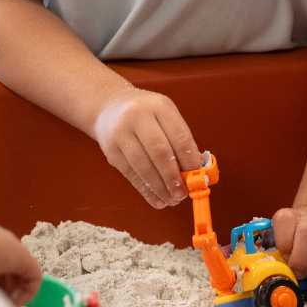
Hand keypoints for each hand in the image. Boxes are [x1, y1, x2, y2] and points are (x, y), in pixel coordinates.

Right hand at [91, 88, 201, 207]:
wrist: (110, 107)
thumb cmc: (147, 113)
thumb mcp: (165, 114)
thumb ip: (179, 137)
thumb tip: (194, 169)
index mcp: (160, 106)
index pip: (178, 135)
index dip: (189, 159)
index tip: (197, 175)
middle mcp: (138, 117)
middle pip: (159, 152)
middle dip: (173, 176)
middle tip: (183, 194)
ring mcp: (121, 134)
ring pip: (143, 166)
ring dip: (160, 188)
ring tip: (172, 200)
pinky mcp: (111, 152)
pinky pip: (131, 175)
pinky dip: (145, 190)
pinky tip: (157, 199)